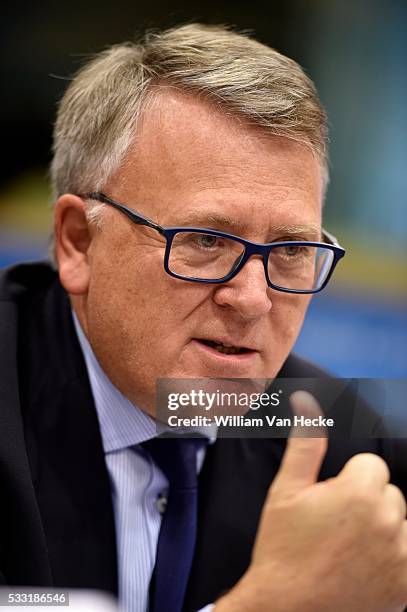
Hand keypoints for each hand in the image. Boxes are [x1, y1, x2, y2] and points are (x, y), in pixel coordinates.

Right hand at [215, 391, 406, 611]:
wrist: (286, 608)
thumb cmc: (283, 547)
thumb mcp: (287, 490)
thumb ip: (305, 443)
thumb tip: (306, 401)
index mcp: (361, 493)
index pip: (372, 467)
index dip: (347, 481)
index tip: (329, 502)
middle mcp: (389, 522)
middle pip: (389, 493)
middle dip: (367, 503)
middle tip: (335, 526)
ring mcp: (401, 557)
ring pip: (400, 524)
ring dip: (382, 530)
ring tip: (348, 548)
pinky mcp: (406, 586)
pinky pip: (406, 554)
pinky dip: (392, 558)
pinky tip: (363, 567)